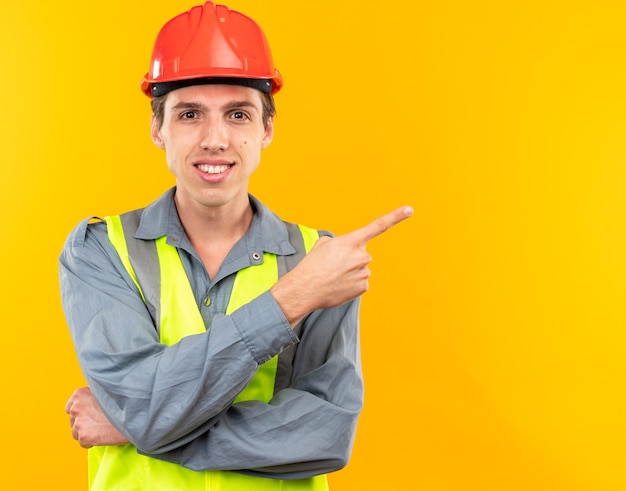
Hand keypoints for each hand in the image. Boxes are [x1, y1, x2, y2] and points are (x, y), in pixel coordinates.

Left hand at [65, 387, 128, 447]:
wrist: (134, 416)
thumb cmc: (123, 404)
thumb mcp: (105, 392)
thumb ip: (93, 396)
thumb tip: (89, 403)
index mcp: (80, 394)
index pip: (70, 406)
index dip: (82, 411)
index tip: (92, 413)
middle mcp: (76, 407)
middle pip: (72, 421)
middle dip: (83, 423)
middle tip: (99, 422)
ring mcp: (79, 422)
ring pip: (76, 433)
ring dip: (87, 433)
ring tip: (102, 429)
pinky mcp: (84, 436)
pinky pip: (83, 443)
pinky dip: (92, 442)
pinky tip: (103, 435)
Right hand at [271, 206, 412, 325]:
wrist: (305, 289)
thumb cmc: (312, 265)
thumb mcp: (323, 244)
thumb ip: (340, 242)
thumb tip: (347, 251)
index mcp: (352, 241)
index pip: (378, 226)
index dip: (395, 217)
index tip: (409, 210)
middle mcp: (362, 255)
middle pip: (361, 255)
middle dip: (350, 260)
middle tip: (332, 266)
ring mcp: (365, 272)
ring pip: (360, 270)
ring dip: (349, 273)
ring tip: (333, 277)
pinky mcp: (364, 287)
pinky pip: (360, 283)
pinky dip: (350, 284)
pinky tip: (338, 286)